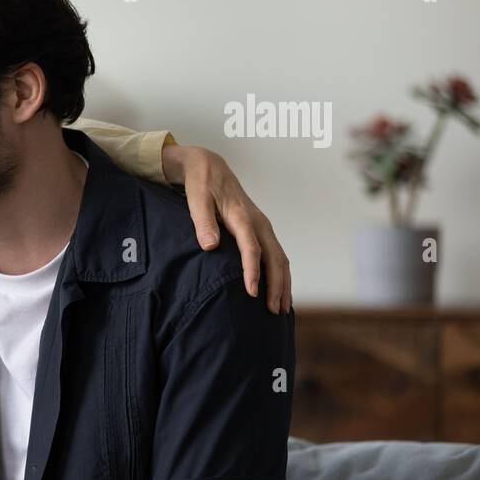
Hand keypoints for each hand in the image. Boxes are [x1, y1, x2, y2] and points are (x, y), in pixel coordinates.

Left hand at [162, 144, 291, 313]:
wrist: (211, 167)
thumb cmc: (201, 184)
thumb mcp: (196, 199)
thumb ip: (203, 222)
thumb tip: (209, 246)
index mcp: (242, 216)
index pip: (251, 248)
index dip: (252, 271)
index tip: (251, 292)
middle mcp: (259, 222)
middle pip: (275, 257)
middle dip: (277, 285)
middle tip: (273, 311)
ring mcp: (263, 226)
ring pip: (280, 258)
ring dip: (283, 283)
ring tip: (281, 309)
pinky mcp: (262, 230)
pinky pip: (277, 255)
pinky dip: (281, 274)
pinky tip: (280, 291)